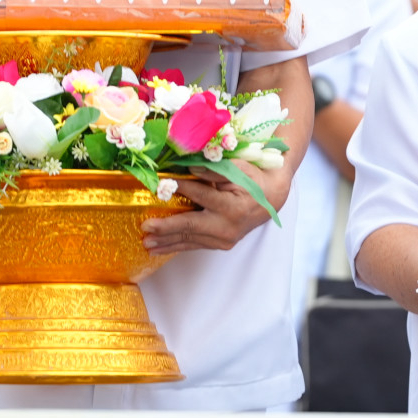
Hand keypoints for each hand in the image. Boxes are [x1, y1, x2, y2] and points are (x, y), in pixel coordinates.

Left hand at [142, 170, 273, 254]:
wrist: (271, 199)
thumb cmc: (252, 180)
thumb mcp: (238, 169)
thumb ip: (214, 170)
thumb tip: (189, 169)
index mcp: (232, 205)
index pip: (201, 195)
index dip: (180, 188)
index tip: (160, 185)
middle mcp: (227, 226)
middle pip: (191, 226)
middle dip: (166, 228)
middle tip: (146, 227)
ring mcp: (224, 239)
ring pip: (190, 239)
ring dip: (166, 241)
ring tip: (146, 243)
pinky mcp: (221, 244)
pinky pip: (195, 245)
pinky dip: (176, 246)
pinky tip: (160, 249)